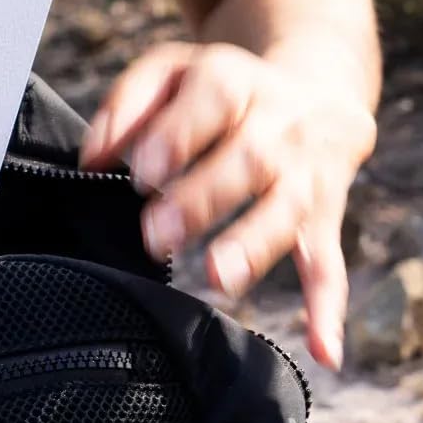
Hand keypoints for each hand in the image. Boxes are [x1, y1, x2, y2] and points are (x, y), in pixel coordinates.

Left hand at [80, 41, 376, 370]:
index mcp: (234, 80)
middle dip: (204, 198)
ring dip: (256, 246)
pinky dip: (329, 308)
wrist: (318, 87)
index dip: (178, 135)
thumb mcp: (172, 72)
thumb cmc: (219, 88)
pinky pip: (331, 263)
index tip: (144, 172)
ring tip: (221, 278)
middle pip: (250, 158)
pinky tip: (323, 351)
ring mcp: (305, 173)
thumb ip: (127, 105)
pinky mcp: (324, 215)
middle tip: (156, 235)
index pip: (213, 98)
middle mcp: (279, 124)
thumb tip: (92, 157)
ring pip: (288, 209)